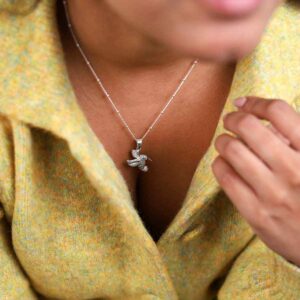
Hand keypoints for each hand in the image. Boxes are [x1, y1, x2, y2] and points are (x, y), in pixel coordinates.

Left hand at [211, 96, 299, 266]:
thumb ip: (297, 139)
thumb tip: (265, 118)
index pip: (279, 112)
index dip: (256, 102)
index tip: (244, 103)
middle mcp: (294, 170)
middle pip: (248, 127)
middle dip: (233, 119)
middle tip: (230, 120)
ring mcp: (273, 194)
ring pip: (232, 150)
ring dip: (222, 140)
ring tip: (224, 141)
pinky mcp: (255, 214)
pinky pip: (225, 177)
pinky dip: (219, 163)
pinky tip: (223, 163)